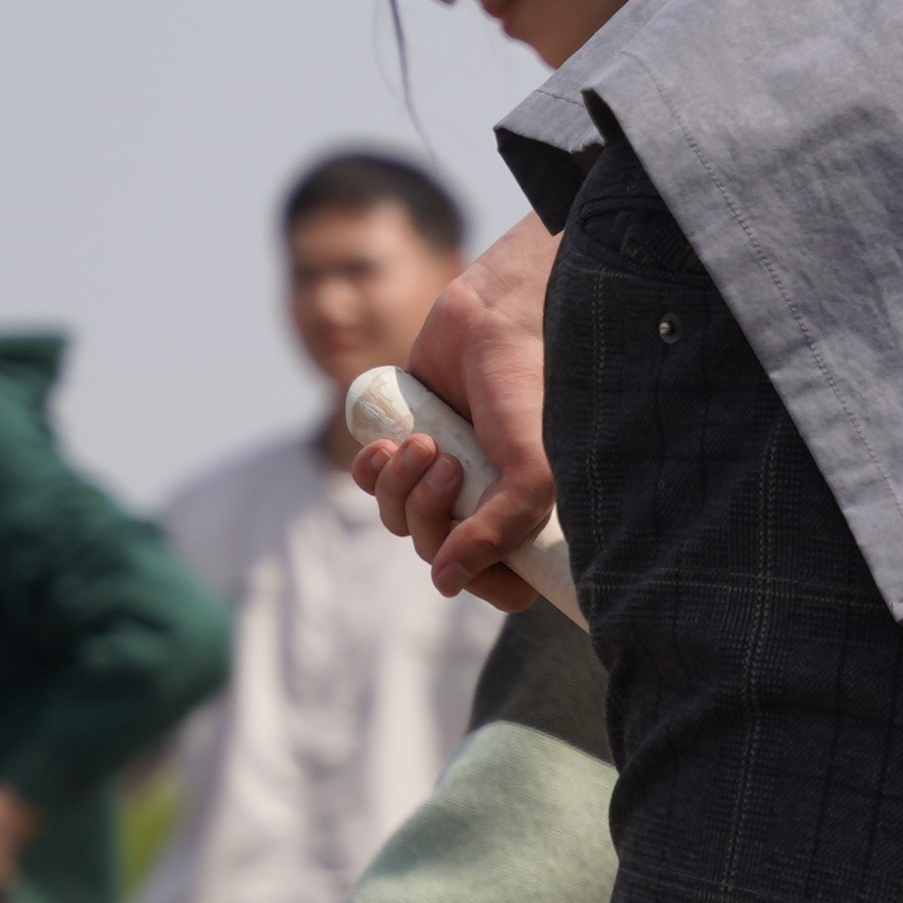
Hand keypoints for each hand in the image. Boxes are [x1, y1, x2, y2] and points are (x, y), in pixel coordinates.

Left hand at [356, 217, 561, 612]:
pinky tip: (388, 442)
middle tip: (448, 464)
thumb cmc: (529, 389)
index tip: (475, 556)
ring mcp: (447, 476)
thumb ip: (494, 535)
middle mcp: (487, 503)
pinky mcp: (408, 444)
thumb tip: (442, 581)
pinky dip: (372, 470)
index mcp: (529, 518)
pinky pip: (372, 487)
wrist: (492, 316)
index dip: (484, 582)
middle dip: (430, 516)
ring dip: (400, 488)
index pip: (505, 586)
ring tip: (422, 442)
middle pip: (439, 555)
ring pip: (401, 522)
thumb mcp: (530, 473)